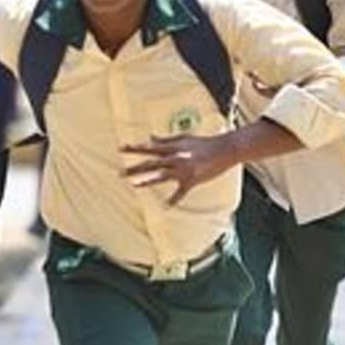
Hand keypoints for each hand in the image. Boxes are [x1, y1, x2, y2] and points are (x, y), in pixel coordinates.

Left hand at [121, 133, 239, 205]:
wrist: (224, 149)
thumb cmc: (204, 142)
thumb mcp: (183, 138)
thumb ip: (165, 139)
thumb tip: (150, 137)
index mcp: (173, 147)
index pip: (149, 148)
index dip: (135, 148)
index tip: (121, 148)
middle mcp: (175, 158)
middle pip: (151, 164)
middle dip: (134, 168)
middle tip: (119, 172)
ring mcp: (183, 171)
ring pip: (161, 177)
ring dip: (146, 181)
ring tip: (134, 184)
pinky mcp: (192, 181)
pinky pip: (180, 193)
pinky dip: (173, 200)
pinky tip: (166, 206)